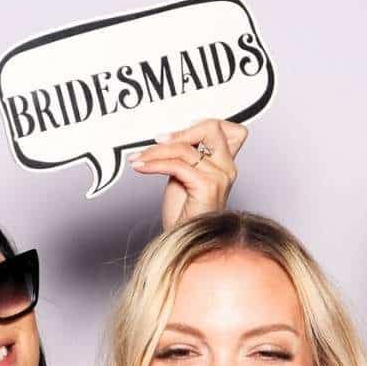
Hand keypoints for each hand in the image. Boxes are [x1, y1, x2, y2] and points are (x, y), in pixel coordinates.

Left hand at [129, 119, 248, 230]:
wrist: (184, 240)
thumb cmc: (184, 213)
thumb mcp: (184, 175)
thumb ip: (186, 155)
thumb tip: (170, 137)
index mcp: (225, 163)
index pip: (226, 128)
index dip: (201, 125)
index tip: (176, 135)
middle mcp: (228, 167)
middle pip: (211, 127)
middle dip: (179, 132)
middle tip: (157, 141)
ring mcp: (220, 176)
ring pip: (184, 148)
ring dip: (155, 152)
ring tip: (139, 159)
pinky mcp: (208, 186)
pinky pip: (176, 165)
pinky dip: (154, 164)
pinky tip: (141, 168)